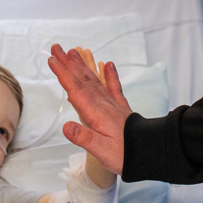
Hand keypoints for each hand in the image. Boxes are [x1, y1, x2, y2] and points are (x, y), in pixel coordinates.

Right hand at [47, 44, 131, 175]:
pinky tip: (108, 64)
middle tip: (56, 48)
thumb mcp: (101, 151)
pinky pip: (114, 87)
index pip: (75, 89)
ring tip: (73, 52)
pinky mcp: (121, 108)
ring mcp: (113, 104)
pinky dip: (110, 75)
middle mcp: (103, 104)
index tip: (52, 60)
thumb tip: (66, 126)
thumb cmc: (125, 154)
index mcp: (96, 112)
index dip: (62, 73)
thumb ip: (84, 137)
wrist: (150, 152)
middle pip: (82, 79)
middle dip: (68, 63)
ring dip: (82, 66)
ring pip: (94, 80)